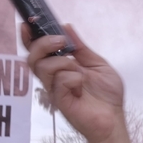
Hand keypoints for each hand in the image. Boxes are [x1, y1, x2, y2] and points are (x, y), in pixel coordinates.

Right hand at [26, 24, 124, 142]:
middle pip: (32, 57)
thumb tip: (67, 27)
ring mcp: (55, 90)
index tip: (28, 23)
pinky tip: (81, 86)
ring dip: (61, 62)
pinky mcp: (59, 101)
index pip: (38, 51)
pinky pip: (58, 82)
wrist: (114, 118)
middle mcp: (54, 78)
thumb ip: (81, 48)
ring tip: (78, 70)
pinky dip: (72, 78)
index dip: (29, 38)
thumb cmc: (107, 95)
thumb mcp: (97, 64)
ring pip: (42, 67)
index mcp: (61, 67)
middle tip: (60, 41)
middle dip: (42, 44)